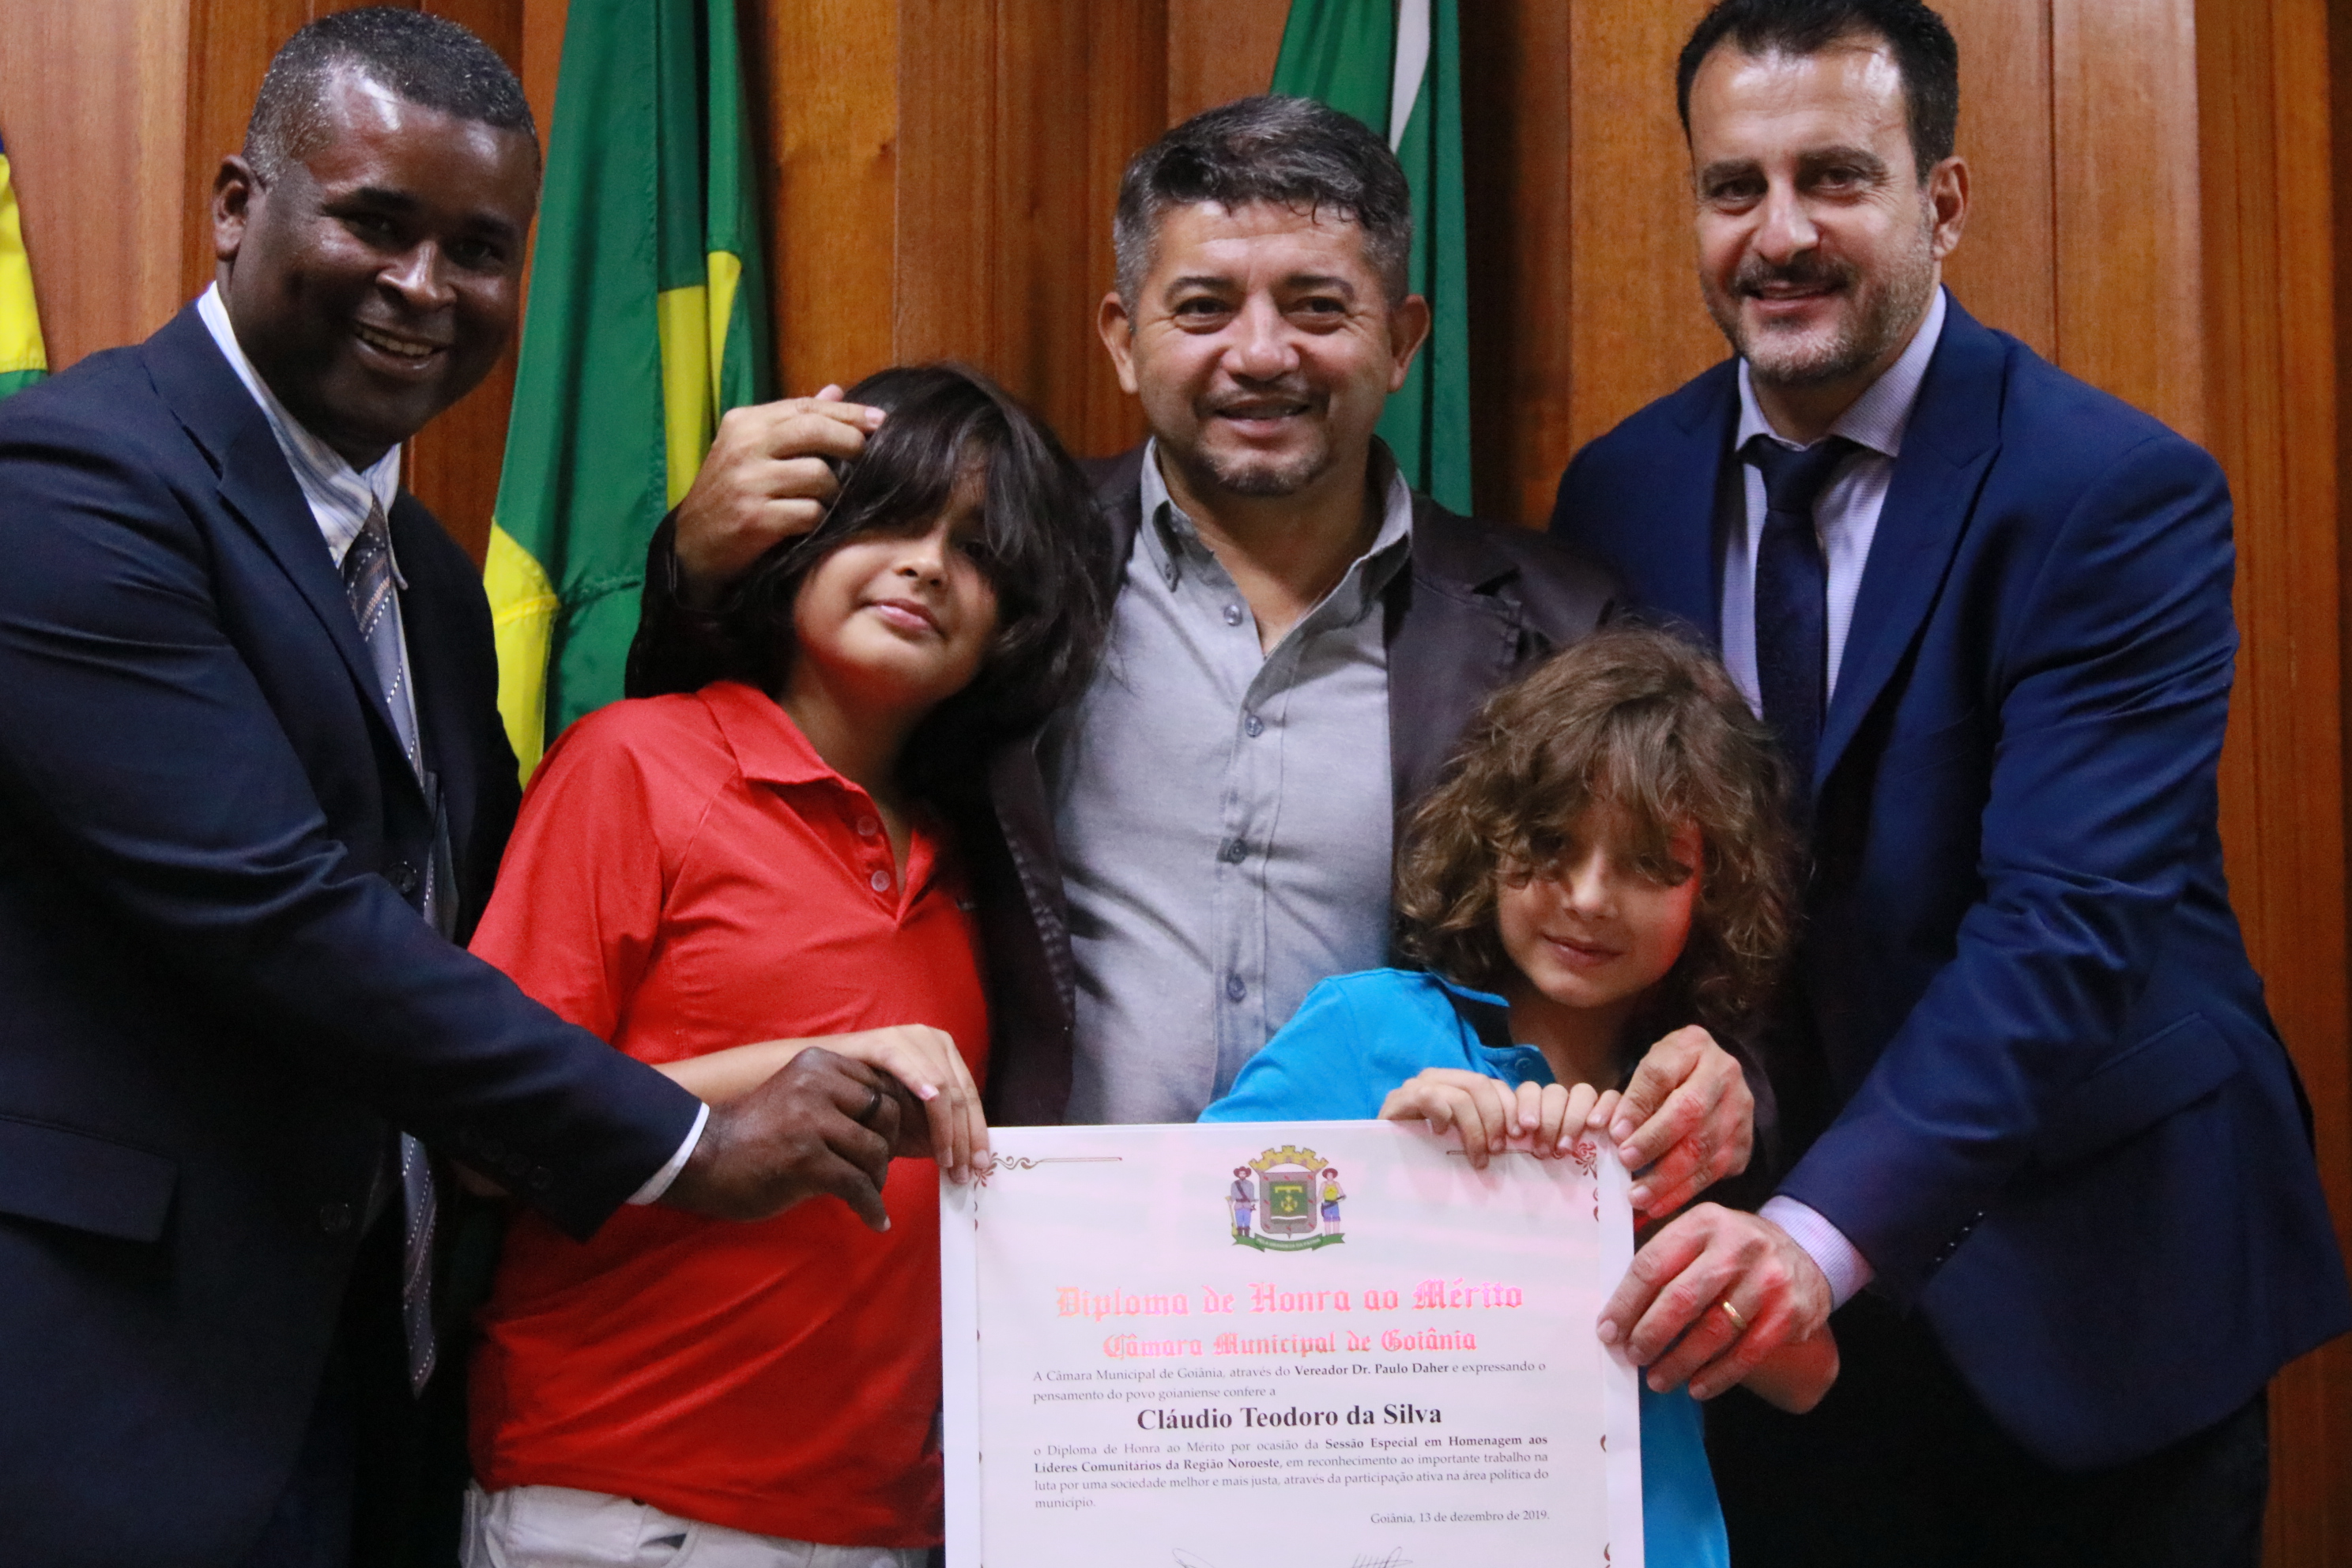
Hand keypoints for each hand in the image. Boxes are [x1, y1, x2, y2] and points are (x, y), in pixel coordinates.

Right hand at [659, 1046, 901, 1228]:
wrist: (701, 1158)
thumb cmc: (752, 1132)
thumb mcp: (798, 1094)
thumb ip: (838, 1098)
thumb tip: (892, 1119)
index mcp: (818, 1063)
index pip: (881, 1085)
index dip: (889, 1119)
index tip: (884, 1142)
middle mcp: (818, 1083)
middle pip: (886, 1114)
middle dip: (888, 1147)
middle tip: (875, 1169)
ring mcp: (812, 1120)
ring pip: (875, 1151)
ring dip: (877, 1179)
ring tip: (866, 1194)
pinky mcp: (807, 1159)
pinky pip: (858, 1185)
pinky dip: (871, 1207)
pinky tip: (875, 1220)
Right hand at [673, 387, 885, 600]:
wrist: (693, 545)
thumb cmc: (732, 494)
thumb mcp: (753, 450)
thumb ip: (793, 422)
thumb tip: (835, 390)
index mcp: (744, 423)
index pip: (806, 407)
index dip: (848, 413)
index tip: (880, 421)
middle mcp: (743, 446)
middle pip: (815, 431)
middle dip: (851, 442)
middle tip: (868, 456)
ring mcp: (747, 483)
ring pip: (818, 475)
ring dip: (833, 491)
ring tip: (826, 500)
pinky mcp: (755, 519)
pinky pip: (810, 513)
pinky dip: (819, 519)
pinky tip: (811, 523)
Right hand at [816, 1023, 988, 1182]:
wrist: (813, 1085)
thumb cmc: (860, 1107)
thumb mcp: (906, 1120)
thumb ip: (936, 1132)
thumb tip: (970, 1161)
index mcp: (943, 1053)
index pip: (968, 1096)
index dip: (977, 1133)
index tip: (980, 1167)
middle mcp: (931, 1039)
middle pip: (959, 1093)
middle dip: (964, 1137)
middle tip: (964, 1172)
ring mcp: (906, 1037)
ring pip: (941, 1085)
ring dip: (946, 1127)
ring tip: (946, 1161)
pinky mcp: (881, 1042)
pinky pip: (906, 1067)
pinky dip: (921, 1086)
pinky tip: (930, 1106)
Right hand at [1379, 1068, 1614, 1168]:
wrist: (1384, 1168)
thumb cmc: (1435, 1162)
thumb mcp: (1472, 1147)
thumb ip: (1496, 1137)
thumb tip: (1541, 1147)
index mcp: (1463, 1087)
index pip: (1499, 1090)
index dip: (1517, 1113)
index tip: (1527, 1143)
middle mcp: (1442, 1079)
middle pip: (1484, 1087)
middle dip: (1499, 1121)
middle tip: (1499, 1153)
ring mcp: (1419, 1086)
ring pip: (1463, 1093)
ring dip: (1477, 1127)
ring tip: (1478, 1156)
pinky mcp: (1398, 1100)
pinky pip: (1428, 1096)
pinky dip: (1442, 1114)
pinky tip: (1442, 1133)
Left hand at [1596, 1203, 1831, 1401]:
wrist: (1804, 1252)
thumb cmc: (1733, 1250)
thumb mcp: (1700, 1234)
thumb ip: (1662, 1259)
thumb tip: (1614, 1309)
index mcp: (1704, 1222)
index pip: (1653, 1264)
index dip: (1625, 1302)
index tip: (1608, 1330)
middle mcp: (1738, 1246)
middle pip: (1682, 1298)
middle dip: (1650, 1334)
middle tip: (1633, 1356)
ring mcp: (1768, 1279)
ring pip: (1714, 1331)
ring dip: (1679, 1362)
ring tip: (1658, 1378)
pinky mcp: (1790, 1312)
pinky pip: (1747, 1352)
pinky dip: (1718, 1375)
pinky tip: (1697, 1387)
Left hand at [1607, 1025, 1752, 1217]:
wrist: (1716, 1079)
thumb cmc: (1671, 1074)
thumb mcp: (1647, 1068)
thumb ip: (1628, 1095)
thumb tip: (1602, 1126)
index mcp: (1693, 1046)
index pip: (1661, 1073)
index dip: (1637, 1104)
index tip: (1615, 1133)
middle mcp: (1725, 1075)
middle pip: (1689, 1112)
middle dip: (1654, 1143)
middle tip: (1625, 1163)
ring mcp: (1740, 1110)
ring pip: (1705, 1147)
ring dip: (1668, 1177)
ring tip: (1637, 1196)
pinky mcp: (1745, 1142)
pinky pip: (1715, 1171)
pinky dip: (1684, 1191)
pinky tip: (1659, 1204)